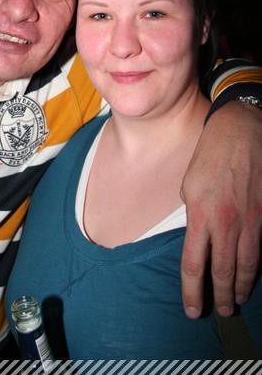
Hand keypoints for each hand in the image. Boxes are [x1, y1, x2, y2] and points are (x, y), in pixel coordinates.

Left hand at [180, 101, 261, 317]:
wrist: (239, 133)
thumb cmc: (209, 157)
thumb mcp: (188, 187)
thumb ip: (194, 217)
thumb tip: (199, 238)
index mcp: (200, 216)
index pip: (193, 266)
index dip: (192, 292)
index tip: (191, 308)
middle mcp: (226, 223)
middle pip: (222, 272)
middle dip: (220, 297)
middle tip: (220, 311)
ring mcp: (249, 220)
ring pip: (246, 264)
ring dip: (241, 285)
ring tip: (236, 299)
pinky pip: (261, 247)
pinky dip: (255, 264)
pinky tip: (251, 272)